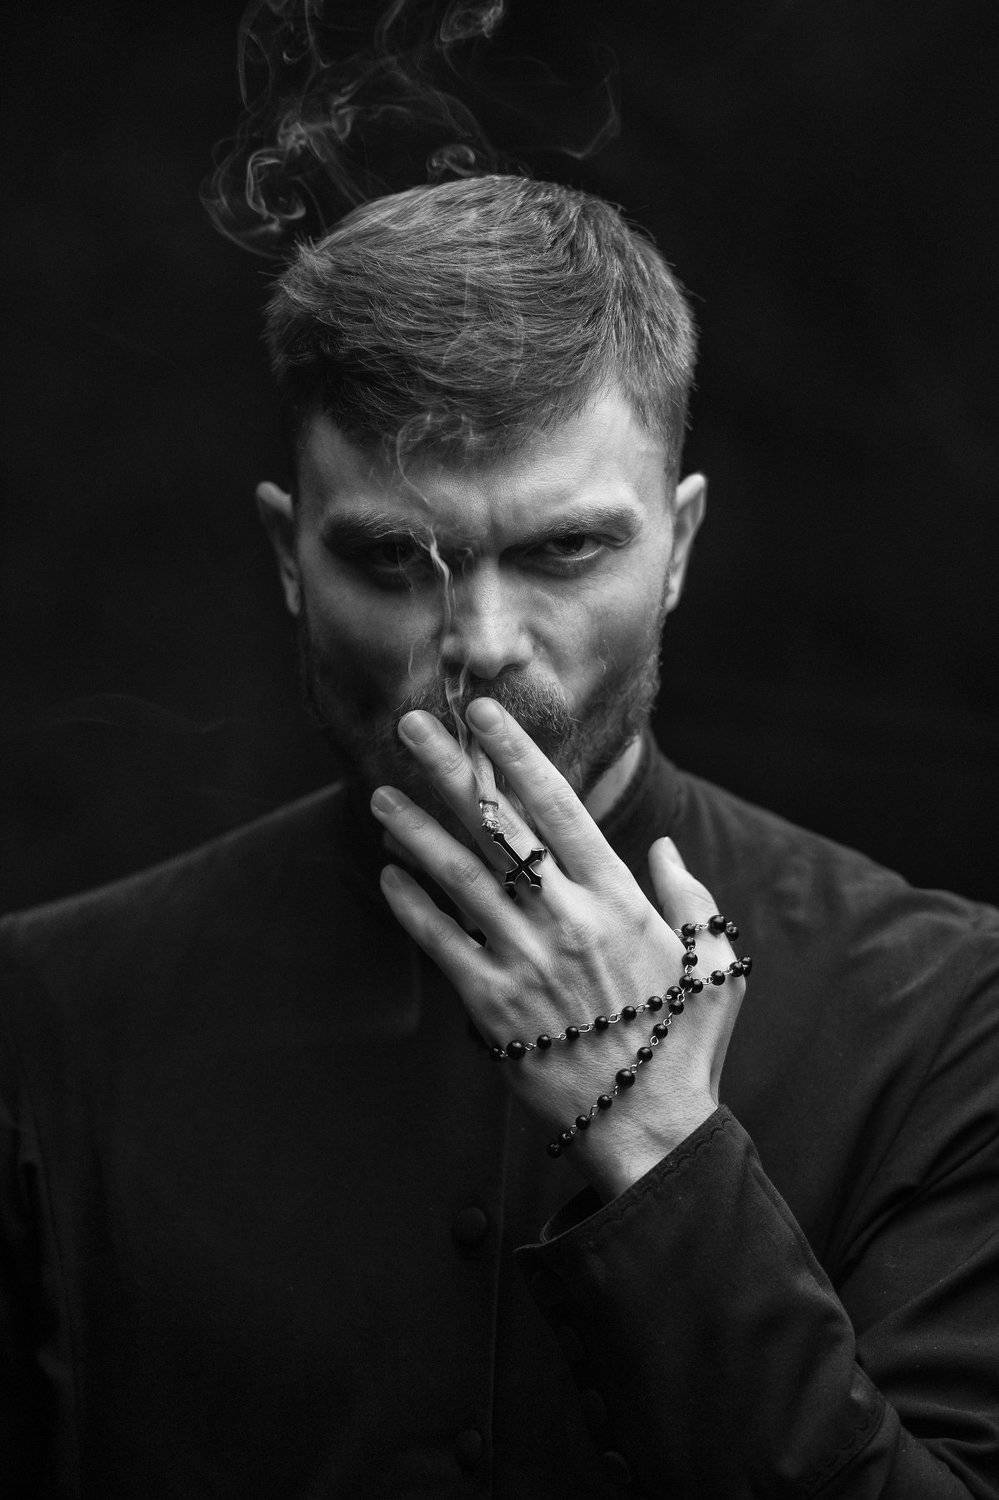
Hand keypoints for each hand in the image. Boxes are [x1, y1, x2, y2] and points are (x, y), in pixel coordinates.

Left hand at [370, 697, 746, 1198]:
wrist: (649, 1128)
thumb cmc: (685, 1043)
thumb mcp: (715, 964)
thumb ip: (692, 899)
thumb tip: (664, 851)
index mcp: (619, 900)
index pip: (560, 807)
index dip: (517, 755)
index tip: (484, 715)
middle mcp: (567, 919)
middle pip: (498, 827)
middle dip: (451, 770)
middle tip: (411, 726)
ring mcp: (525, 961)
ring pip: (459, 878)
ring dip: (414, 830)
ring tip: (379, 794)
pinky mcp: (492, 1007)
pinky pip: (441, 943)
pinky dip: (412, 904)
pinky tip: (387, 872)